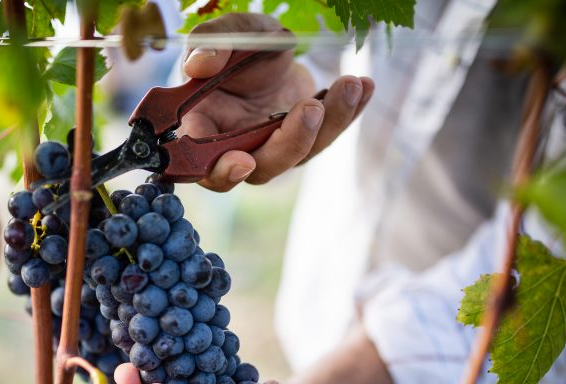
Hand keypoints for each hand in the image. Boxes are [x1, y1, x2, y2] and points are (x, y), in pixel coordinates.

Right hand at [181, 13, 373, 190]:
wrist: (263, 53)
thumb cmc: (235, 48)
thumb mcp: (225, 34)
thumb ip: (209, 44)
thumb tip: (200, 64)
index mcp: (201, 126)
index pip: (202, 160)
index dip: (219, 168)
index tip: (241, 160)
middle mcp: (233, 148)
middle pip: (258, 169)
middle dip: (288, 145)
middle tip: (311, 110)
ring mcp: (270, 150)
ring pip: (298, 155)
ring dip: (327, 124)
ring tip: (349, 85)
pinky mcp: (302, 143)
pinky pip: (326, 136)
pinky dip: (349, 113)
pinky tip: (365, 86)